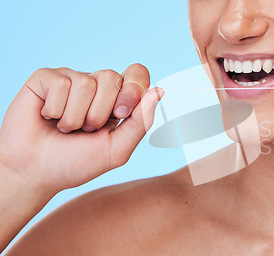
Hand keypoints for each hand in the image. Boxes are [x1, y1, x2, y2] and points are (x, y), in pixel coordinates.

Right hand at [0, 64, 163, 192]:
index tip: (121, 114)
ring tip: (66, 127)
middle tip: (86, 129)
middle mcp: (96, 85)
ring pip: (87, 82)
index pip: (137, 73)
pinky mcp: (45, 78)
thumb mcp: (117, 149)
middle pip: (112, 77)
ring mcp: (70, 79)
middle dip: (100, 112)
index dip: (133, 89)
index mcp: (118, 99)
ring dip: (76, 116)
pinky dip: (55, 109)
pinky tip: (48, 117)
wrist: (35, 173)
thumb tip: (159, 91)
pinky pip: (61, 84)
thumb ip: (141, 122)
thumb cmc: (76, 163)